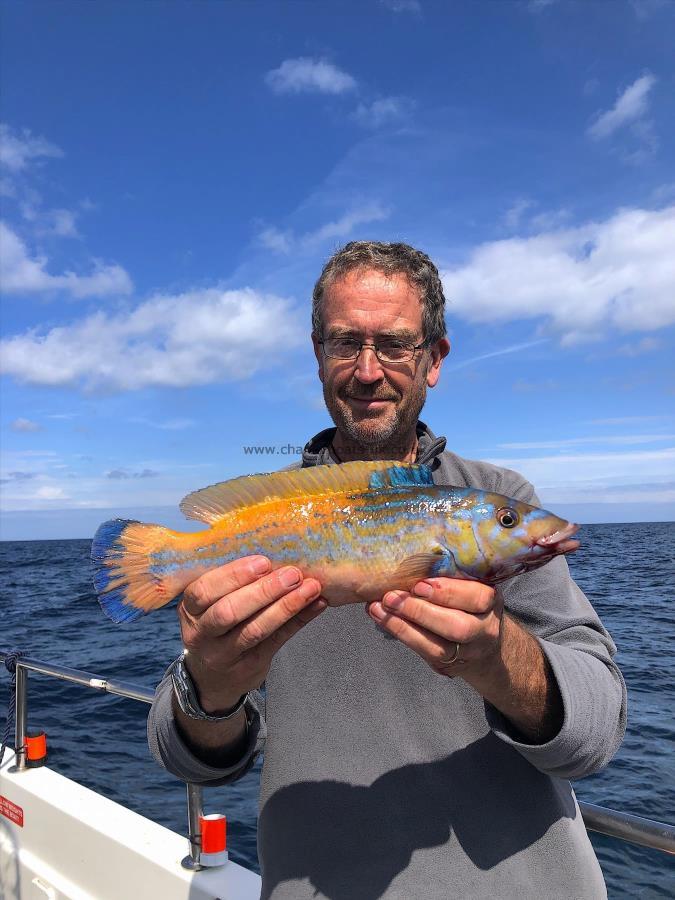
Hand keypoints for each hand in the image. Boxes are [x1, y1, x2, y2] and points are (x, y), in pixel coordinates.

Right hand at [179, 555, 324, 711]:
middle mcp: (202, 633)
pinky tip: (316, 604)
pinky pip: (277, 641)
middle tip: (292, 574)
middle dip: (263, 591)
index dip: (233, 575)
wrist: (211, 678)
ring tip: (310, 588)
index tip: (263, 562)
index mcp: (189, 609)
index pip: (204, 591)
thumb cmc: (215, 626)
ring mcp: (224, 654)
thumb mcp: (207, 605)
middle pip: (229, 612)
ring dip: (286, 606)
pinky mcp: (249, 667)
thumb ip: (229, 583)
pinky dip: (299, 620)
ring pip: (255, 629)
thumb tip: (270, 546)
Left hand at [366, 577, 502, 677]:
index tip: (419, 583)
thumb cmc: (467, 603)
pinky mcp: (448, 664)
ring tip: (380, 607)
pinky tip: (381, 617)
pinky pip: (424, 652)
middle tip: (391, 597)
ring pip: (439, 646)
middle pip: (458, 626)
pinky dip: (400, 632)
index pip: (478, 597)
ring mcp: (467, 651)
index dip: (448, 591)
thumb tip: (411, 560)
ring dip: (403, 625)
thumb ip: (450, 575)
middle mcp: (484, 629)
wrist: (482, 644)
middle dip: (421, 611)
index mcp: (490, 601)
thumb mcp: (469, 585)